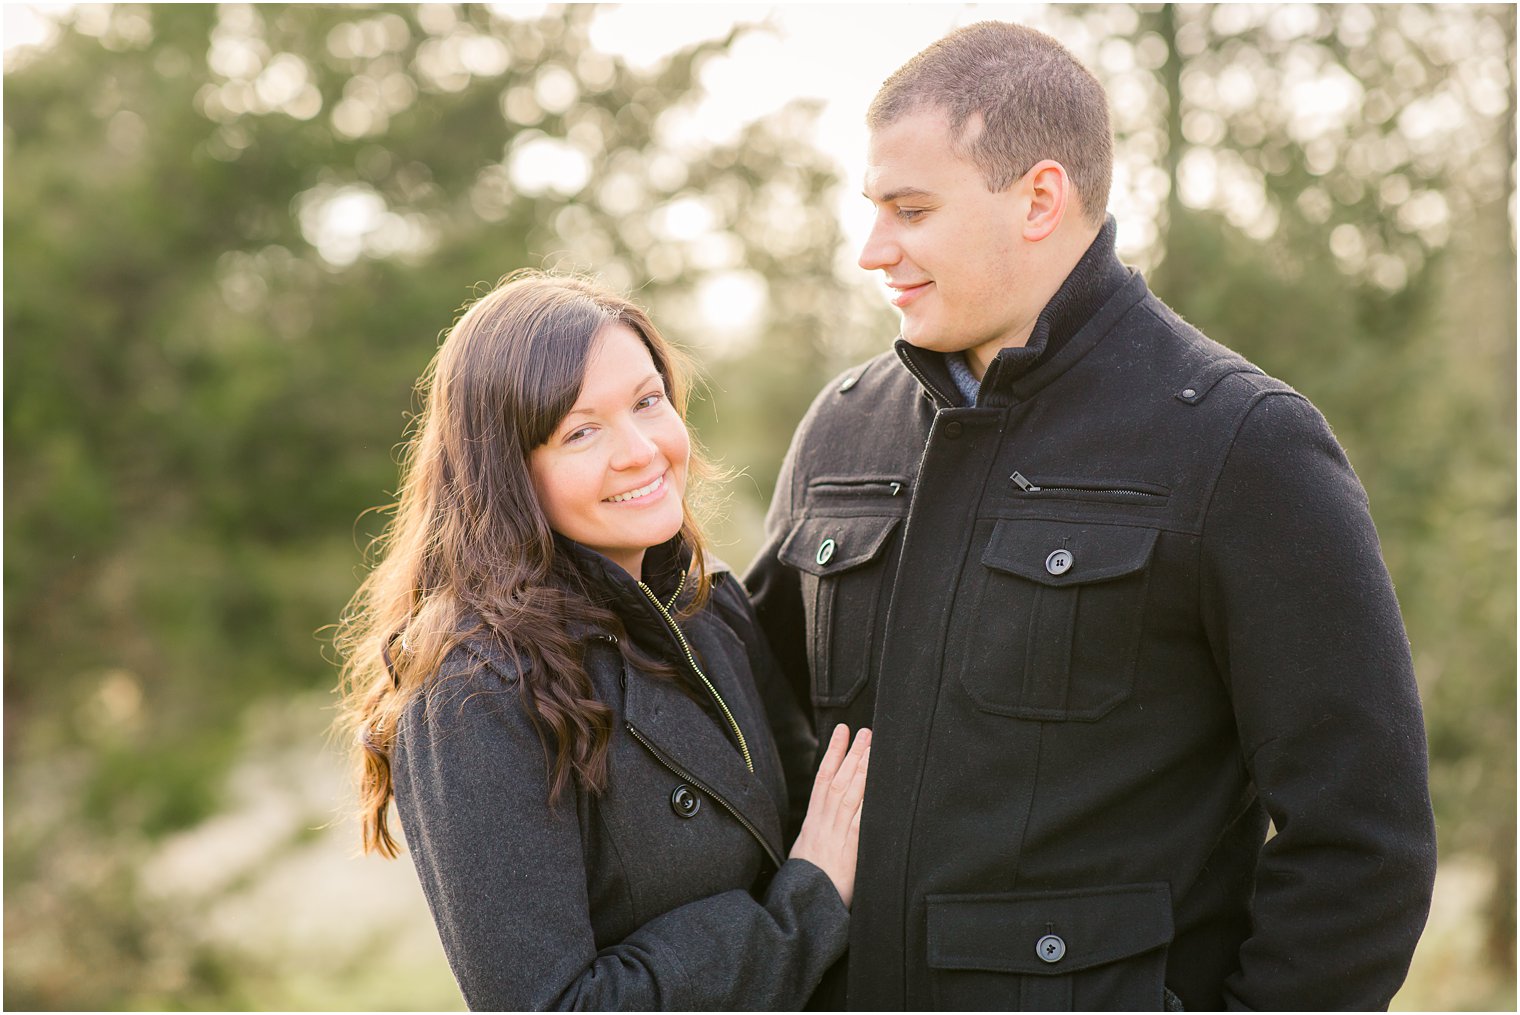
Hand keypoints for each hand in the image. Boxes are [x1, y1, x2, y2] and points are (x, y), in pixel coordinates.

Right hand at [789, 724, 869, 908]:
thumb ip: (818, 830)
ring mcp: (836, 835)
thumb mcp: (804, 851)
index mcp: (813, 822)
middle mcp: (823, 823)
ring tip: (873, 747)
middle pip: (838, 780)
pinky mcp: (850, 850)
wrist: (803, 904)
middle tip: (865, 730)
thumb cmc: (806, 883)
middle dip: (851, 753)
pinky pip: (861, 821)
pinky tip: (879, 786)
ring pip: (850, 794)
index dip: (832, 753)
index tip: (841, 731)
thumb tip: (826, 815)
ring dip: (862, 768)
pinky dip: (869, 801)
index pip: (823, 779)